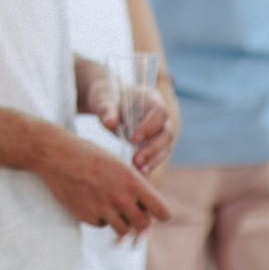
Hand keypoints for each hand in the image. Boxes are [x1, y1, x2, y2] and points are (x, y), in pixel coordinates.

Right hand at [31, 127, 170, 237]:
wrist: (54, 154)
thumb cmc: (87, 154)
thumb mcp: (117, 164)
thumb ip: (134, 185)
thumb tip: (147, 206)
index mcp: (132, 182)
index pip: (163, 212)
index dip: (159, 213)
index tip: (152, 209)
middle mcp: (120, 197)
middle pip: (144, 224)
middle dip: (138, 218)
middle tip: (127, 207)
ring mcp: (103, 209)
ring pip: (124, 230)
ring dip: (119, 221)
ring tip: (108, 204)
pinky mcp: (86, 216)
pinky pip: (101, 225)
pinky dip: (98, 218)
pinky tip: (89, 200)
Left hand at [77, 59, 176, 176]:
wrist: (105, 102)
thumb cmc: (104, 96)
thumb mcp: (102, 98)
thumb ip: (107, 109)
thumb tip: (110, 123)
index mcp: (151, 98)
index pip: (159, 111)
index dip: (149, 126)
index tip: (133, 138)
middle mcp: (160, 115)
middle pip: (166, 133)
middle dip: (153, 148)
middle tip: (136, 160)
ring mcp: (159, 129)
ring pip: (165, 147)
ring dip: (154, 160)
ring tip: (140, 171)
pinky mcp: (154, 142)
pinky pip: (157, 154)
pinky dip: (150, 164)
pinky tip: (140, 173)